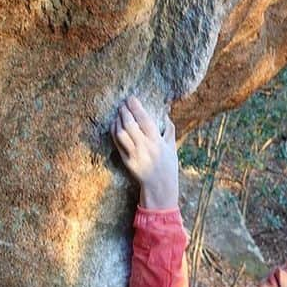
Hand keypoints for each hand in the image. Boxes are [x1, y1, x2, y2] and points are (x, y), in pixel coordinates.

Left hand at [111, 95, 178, 209]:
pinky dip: (115, 132)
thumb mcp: (172, 148)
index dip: (137, 108)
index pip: (145, 120)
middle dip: (125, 112)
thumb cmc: (168, 166)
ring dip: (118, 121)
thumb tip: (165, 115)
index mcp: (158, 142)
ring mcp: (134, 155)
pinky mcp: (127, 161)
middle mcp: (145, 148)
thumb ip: (169, 131)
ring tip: (119, 113)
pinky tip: (115, 125)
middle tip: (123, 104)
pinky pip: (118, 144)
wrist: (160, 187)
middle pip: (130, 125)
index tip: (131, 98)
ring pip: (121, 134)